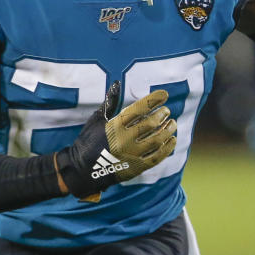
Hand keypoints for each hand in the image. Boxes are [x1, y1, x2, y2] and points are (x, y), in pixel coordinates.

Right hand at [56, 81, 176, 199]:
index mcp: (115, 126)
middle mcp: (125, 140)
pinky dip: (167, 148)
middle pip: (151, 124)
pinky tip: (172, 140)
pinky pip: (157, 157)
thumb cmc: (88, 141)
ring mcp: (131, 155)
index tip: (164, 94)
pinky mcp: (136, 168)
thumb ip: (110, 102)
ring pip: (157, 140)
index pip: (139, 109)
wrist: (82, 171)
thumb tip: (116, 84)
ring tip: (172, 124)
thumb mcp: (96, 120)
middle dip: (162, 115)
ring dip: (168, 130)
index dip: (154, 100)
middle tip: (167, 111)